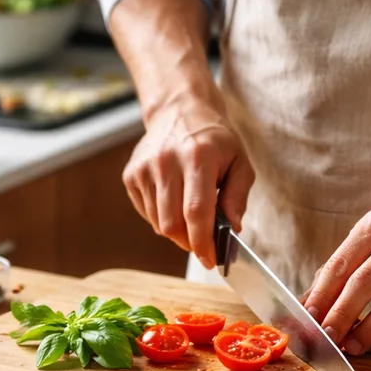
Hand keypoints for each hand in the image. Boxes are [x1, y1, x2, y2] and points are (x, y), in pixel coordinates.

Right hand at [123, 97, 254, 267]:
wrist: (180, 110)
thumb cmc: (214, 140)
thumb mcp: (240, 162)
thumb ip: (238, 197)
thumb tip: (232, 229)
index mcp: (197, 156)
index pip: (195, 211)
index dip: (202, 241)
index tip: (210, 259)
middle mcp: (166, 161)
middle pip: (171, 224)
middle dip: (189, 242)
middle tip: (203, 241)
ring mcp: (144, 168)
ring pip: (158, 223)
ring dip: (177, 229)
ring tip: (189, 211)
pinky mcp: (131, 174)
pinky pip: (147, 213)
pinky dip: (162, 217)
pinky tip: (174, 200)